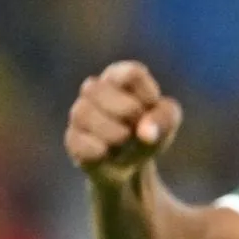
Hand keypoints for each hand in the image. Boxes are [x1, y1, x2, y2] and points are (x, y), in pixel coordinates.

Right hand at [65, 61, 183, 185]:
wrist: (132, 165)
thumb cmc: (150, 132)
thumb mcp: (167, 122)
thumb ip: (164, 119)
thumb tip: (146, 133)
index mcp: (121, 77)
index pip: (131, 74)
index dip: (146, 95)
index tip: (151, 107)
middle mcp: (95, 89)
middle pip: (97, 88)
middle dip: (125, 111)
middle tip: (136, 125)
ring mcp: (79, 113)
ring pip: (83, 112)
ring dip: (112, 132)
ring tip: (123, 140)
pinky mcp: (72, 138)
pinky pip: (77, 140)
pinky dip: (97, 150)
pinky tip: (107, 153)